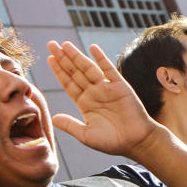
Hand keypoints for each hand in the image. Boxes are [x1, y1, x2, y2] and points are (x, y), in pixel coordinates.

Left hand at [46, 40, 160, 157]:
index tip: (49, 59)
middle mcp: (95, 93)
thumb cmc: (112, 142)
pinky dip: (101, 58)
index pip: (69, 84)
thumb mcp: (86, 135)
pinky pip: (109, 69)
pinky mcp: (120, 86)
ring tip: (65, 45)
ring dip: (77, 56)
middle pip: (75, 72)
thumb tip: (53, 118)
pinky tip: (92, 48)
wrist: (137, 142)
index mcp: (85, 104)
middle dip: (63, 59)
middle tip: (51, 44)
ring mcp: (107, 88)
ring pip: (88, 68)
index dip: (59, 71)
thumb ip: (70, 126)